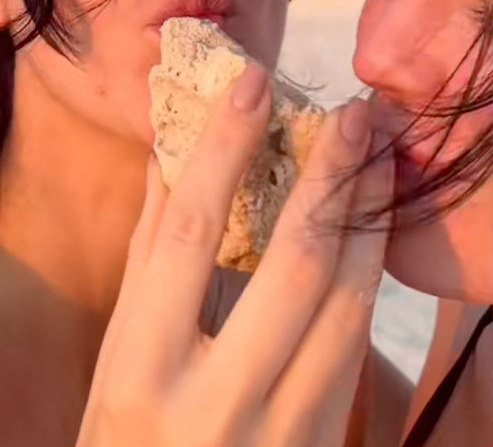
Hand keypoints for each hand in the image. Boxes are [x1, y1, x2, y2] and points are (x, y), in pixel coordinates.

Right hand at [76, 65, 392, 446]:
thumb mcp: (116, 358)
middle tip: (356, 114)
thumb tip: (171, 158)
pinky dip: (368, 281)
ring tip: (380, 160)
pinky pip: (356, 351)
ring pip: (347, 308)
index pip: (187, 236)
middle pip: (294, 267)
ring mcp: (279, 437)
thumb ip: (148, 255)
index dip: (223, 151)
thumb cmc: (123, 443)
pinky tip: (372, 232)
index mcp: (140, 372)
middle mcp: (215, 405)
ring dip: (369, 223)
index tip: (252, 85)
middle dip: (332, 178)